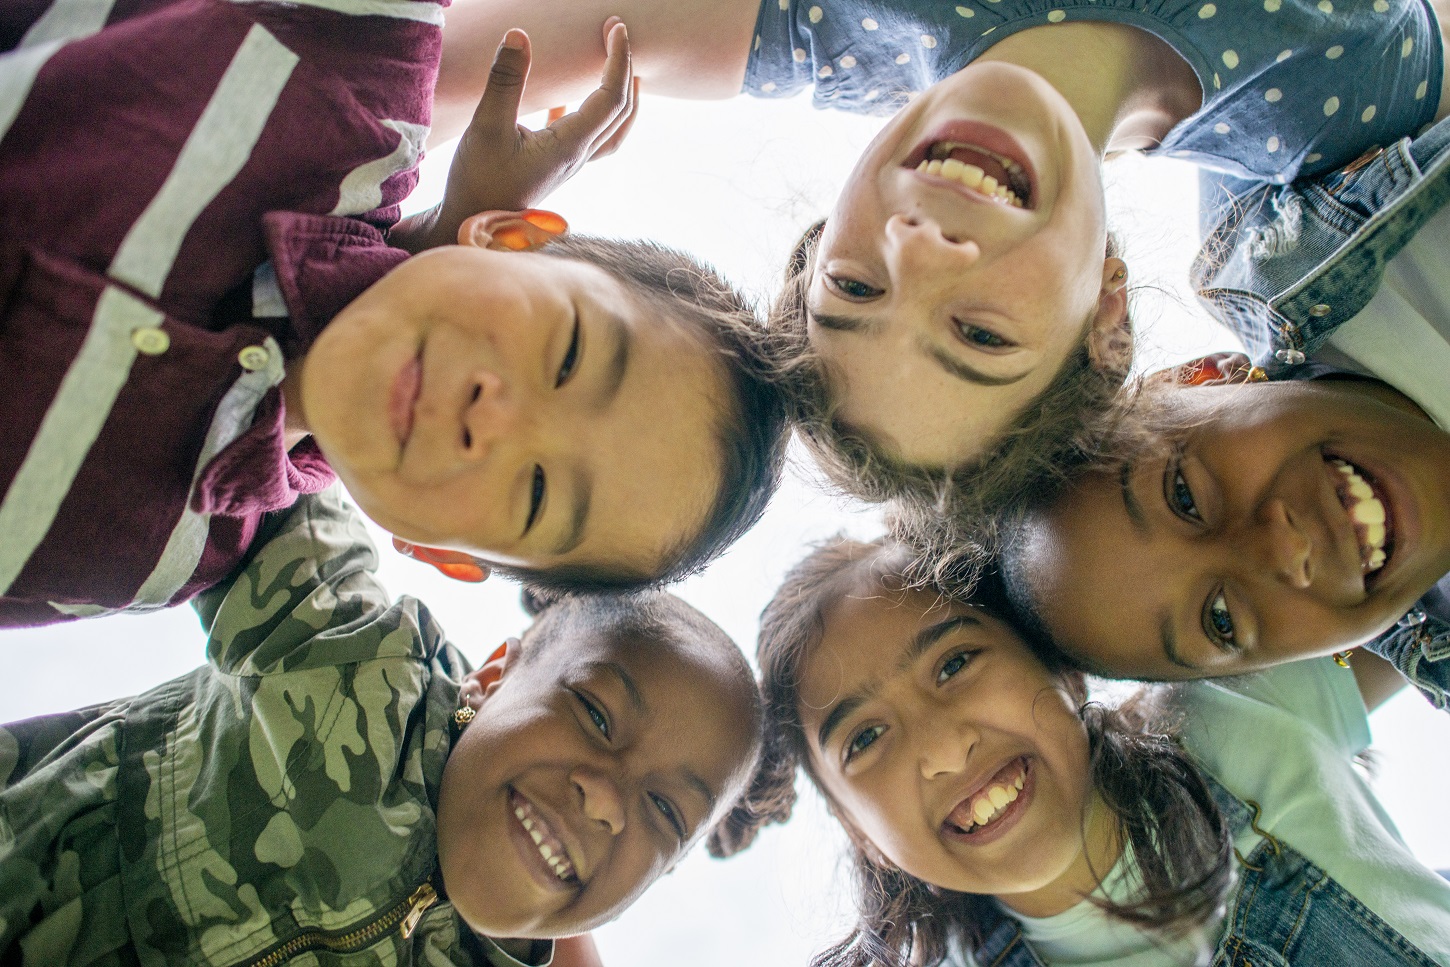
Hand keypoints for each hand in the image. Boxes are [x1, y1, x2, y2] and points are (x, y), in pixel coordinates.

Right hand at [393, 20, 636, 252]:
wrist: (470, 226)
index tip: (616, 27)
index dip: (619, 59)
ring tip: (618, 70)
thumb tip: (519, 34)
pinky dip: (589, 113)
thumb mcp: (486, 127)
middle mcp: (577, 157)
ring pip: (611, 130)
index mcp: (570, 145)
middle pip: (621, 114)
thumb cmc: (477, 184)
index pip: (611, 97)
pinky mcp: (552, 168)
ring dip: (621, 99)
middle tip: (619, 36)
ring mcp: (567, 165)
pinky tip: (566, 98)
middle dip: (627, 72)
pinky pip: (585, 138)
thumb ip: (505, 81)